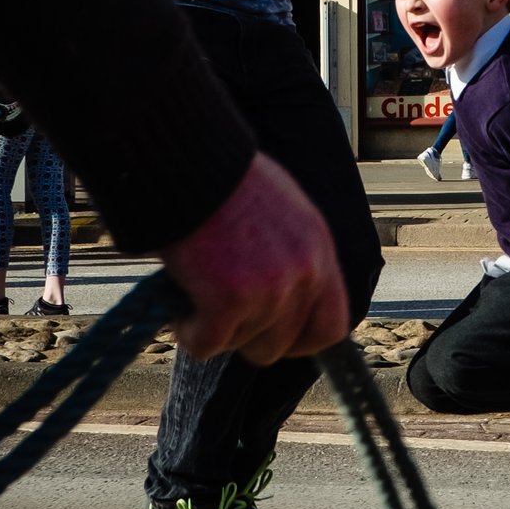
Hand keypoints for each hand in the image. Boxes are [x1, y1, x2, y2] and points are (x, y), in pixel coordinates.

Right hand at [158, 152, 347, 363]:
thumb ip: (292, 255)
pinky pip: (207, 345)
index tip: (273, 338)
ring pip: (241, 344)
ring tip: (195, 294)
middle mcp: (303, 273)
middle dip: (248, 338)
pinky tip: (177, 311)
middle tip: (220, 316)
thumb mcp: (283, 212)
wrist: (190, 163)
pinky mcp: (228, 300)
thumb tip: (282, 296)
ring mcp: (268, 290)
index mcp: (319, 250)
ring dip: (215, 329)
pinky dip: (188, 334)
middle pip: (282, 345)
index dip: (301, 341)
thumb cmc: (224, 180)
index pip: (331, 327)